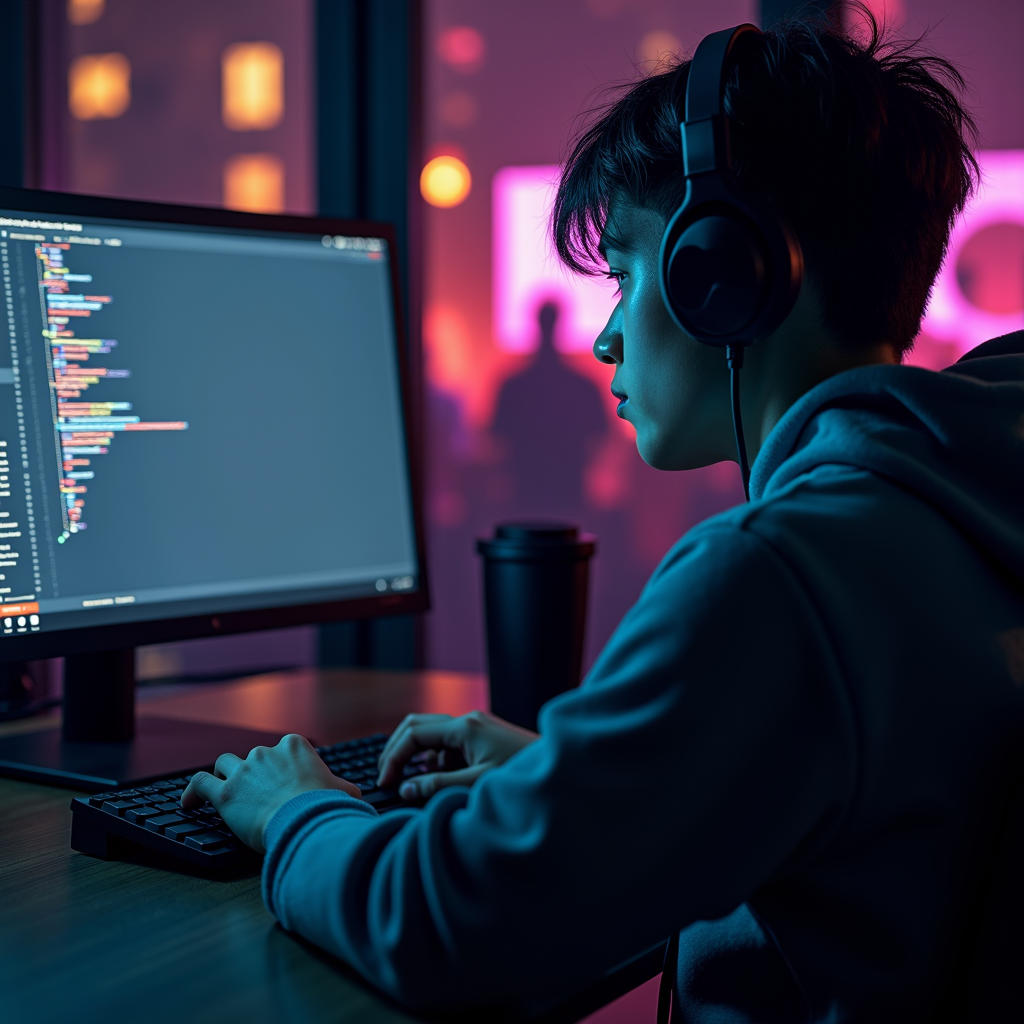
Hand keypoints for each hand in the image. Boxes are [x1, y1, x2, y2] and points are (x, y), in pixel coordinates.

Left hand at [181, 733, 360, 852]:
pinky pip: (199, 783)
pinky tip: (188, 803)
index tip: (284, 782)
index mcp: (294, 746)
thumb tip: (353, 796)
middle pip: (254, 757)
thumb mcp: (344, 791)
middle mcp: (266, 752)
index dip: (282, 766)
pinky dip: (192, 791)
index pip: (283, 749)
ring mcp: (243, 771)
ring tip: (224, 791)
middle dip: (256, 774)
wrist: (305, 820)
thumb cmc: (326, 806)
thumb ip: (342, 788)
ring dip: (225, 775)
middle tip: (260, 795)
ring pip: (225, 764)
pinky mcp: (225, 793)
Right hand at [377, 710, 538, 801]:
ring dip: (416, 755)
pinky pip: (448, 742)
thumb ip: (439, 786)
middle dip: (397, 750)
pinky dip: (436, 758)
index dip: (394, 758)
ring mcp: (476, 727)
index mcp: (465, 727)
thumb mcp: (477, 784)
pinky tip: (439, 779)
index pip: (414, 734)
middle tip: (387, 776)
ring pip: (431, 733)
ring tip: (411, 782)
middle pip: (417, 725)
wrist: (560, 769)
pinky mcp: (482, 737)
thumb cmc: (524, 775)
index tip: (385, 782)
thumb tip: (406, 788)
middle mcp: (468, 721)